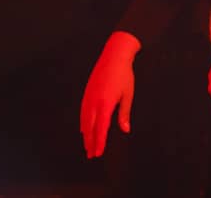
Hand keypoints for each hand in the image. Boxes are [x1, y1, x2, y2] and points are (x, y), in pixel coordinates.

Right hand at [80, 32, 139, 158]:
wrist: (114, 55)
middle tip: (91, 155)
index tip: (98, 152)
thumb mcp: (127, 95)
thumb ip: (124, 113)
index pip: (101, 128)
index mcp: (105, 103)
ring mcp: (88, 96)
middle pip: (90, 127)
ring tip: (87, 145)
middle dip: (90, 141)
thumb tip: (125, 129)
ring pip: (84, 120)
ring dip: (85, 134)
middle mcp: (94, 101)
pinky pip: (83, 111)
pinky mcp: (87, 92)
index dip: (99, 141)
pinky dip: (83, 122)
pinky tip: (84, 128)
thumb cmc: (124, 75)